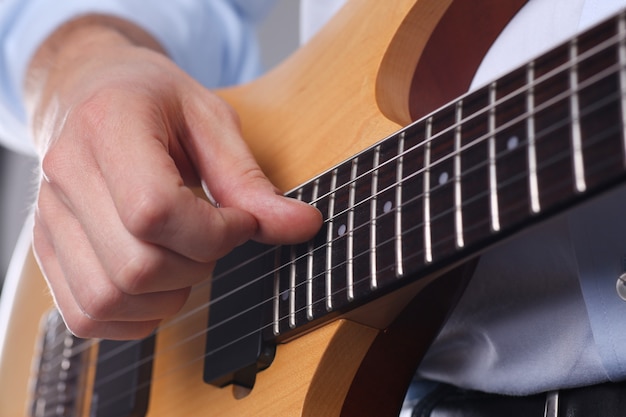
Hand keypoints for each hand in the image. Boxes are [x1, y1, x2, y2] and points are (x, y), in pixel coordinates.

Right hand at [24, 16, 321, 339]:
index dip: (215, 232)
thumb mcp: (211, 121)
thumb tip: (305, 225)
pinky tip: (159, 283)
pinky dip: (135, 316)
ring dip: (168, 295)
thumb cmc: (155, 101)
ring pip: (109, 299)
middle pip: (136, 266)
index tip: (240, 222)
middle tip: (214, 236)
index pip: (155, 211)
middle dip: (198, 265)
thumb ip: (251, 180)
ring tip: (186, 256)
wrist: (92, 90)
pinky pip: (87, 316)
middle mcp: (65, 175)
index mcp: (108, 126)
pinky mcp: (47, 249)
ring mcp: (48, 217)